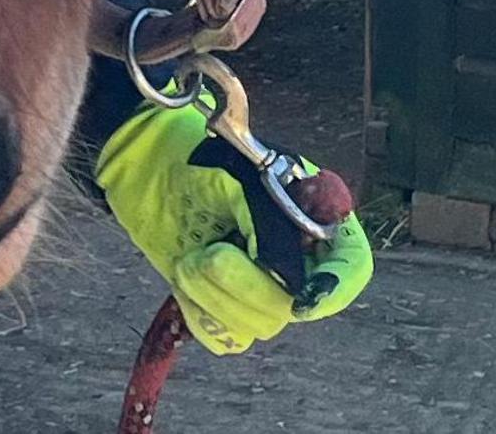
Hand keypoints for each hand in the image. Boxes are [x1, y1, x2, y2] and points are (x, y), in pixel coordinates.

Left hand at [92, 101, 373, 352]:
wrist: (144, 167)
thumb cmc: (196, 160)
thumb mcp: (239, 180)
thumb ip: (272, 227)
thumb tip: (291, 279)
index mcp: (313, 217)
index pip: (350, 265)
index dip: (335, 287)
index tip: (301, 298)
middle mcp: (293, 256)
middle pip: (297, 304)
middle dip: (247, 284)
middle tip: (210, 253)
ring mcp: (258, 284)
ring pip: (259, 323)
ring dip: (216, 294)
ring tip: (191, 258)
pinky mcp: (223, 305)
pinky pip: (226, 336)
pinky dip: (202, 312)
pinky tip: (186, 278)